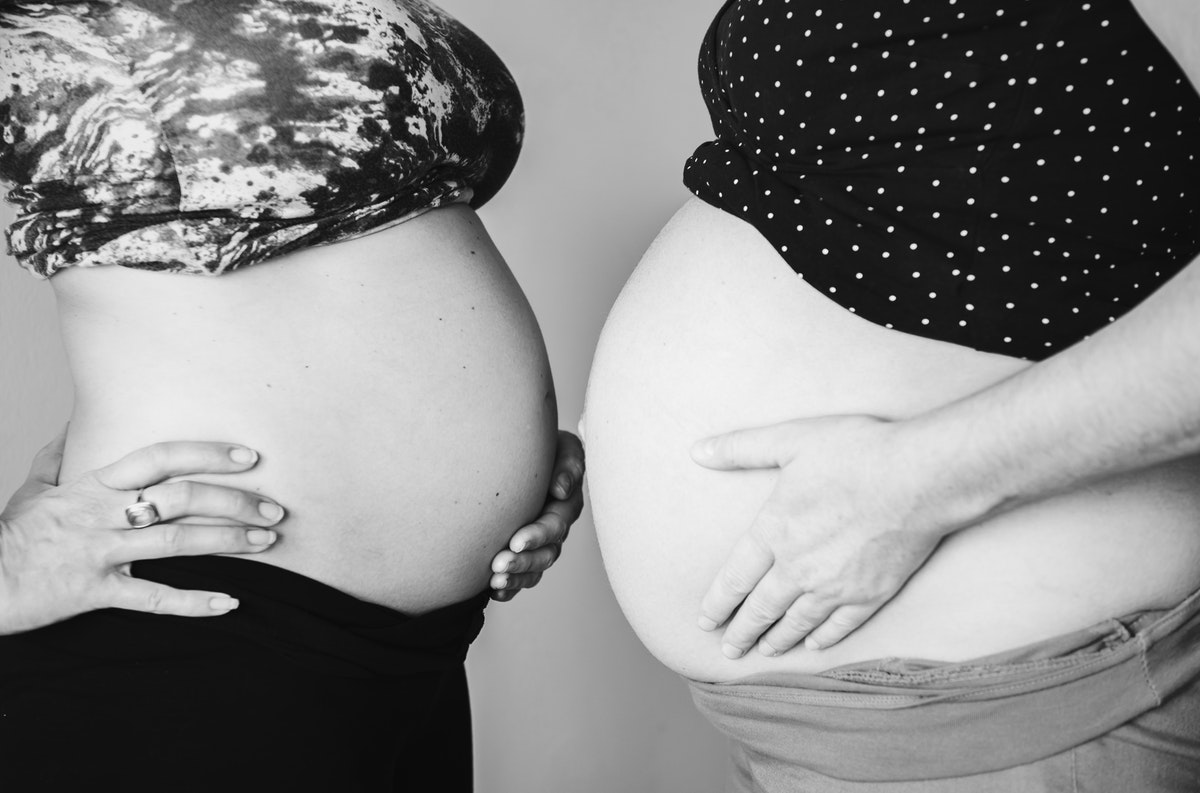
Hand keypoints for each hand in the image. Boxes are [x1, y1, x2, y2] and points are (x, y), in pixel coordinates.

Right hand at [0, 427, 284, 634]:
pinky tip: (230, 602)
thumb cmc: (7, 534)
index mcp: (93, 484)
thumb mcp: (33, 487)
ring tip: (267, 541)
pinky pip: (151, 598)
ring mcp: (100, 553)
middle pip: (180, 498)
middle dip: (234, 501)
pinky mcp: (94, 592)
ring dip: (228, 541)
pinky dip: (192, 602)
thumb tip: (75, 422)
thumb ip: (60, 454)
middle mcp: (102, 514)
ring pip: (176, 542)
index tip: (250, 456)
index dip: (207, 454)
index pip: (161, 457)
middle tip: (274, 509)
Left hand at [489, 430, 584, 601]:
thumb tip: (560, 490)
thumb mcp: (564, 448)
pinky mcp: (525, 554)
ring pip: (534, 570)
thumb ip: (567, 466)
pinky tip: (493, 591)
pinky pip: (522, 578)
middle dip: (523, 562)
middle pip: (545, 554)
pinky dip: (510, 588)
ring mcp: (541, 544)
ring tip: (495, 580)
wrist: (530, 451)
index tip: (516, 541)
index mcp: (565, 506)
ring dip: (516, 578)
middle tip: (498, 565)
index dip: (537, 536)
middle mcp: (555, 529)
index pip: (554, 526)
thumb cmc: (548, 448)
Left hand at [691, 415, 949, 656]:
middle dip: (741, 632)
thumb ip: (741, 447)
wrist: (920, 477)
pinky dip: (823, 638)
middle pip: (761, 609)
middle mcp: (799, 567)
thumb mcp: (790, 439)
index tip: (704, 620)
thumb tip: (697, 451)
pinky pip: (840, 625)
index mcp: (774, 531)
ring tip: (763, 652)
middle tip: (728, 650)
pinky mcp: (871, 594)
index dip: (717, 603)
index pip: (735, 579)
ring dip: (777, 640)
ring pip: (797, 622)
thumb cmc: (855, 452)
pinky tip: (813, 645)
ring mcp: (836, 585)